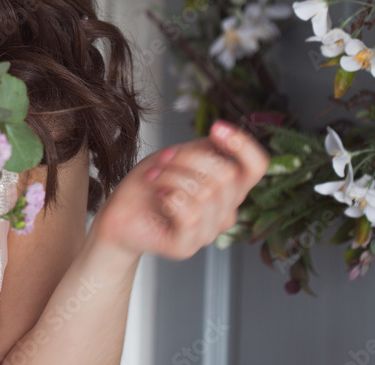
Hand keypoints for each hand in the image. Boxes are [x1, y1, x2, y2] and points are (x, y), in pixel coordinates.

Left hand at [92, 119, 269, 260]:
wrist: (119, 213)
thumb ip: (204, 149)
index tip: (216, 128)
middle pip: (225, 175)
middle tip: (162, 160)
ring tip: (153, 178)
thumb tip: (222, 133)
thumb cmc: (149, 184)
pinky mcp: (186, 246)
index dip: (243, 146)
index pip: (256, 167)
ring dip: (171, 177)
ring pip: (205, 193)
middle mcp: (224, 212)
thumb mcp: (177, 157)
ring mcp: (208, 232)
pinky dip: (171, 197)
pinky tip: (159, 196)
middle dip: (187, 159)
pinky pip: (190, 215)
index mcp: (228, 188)